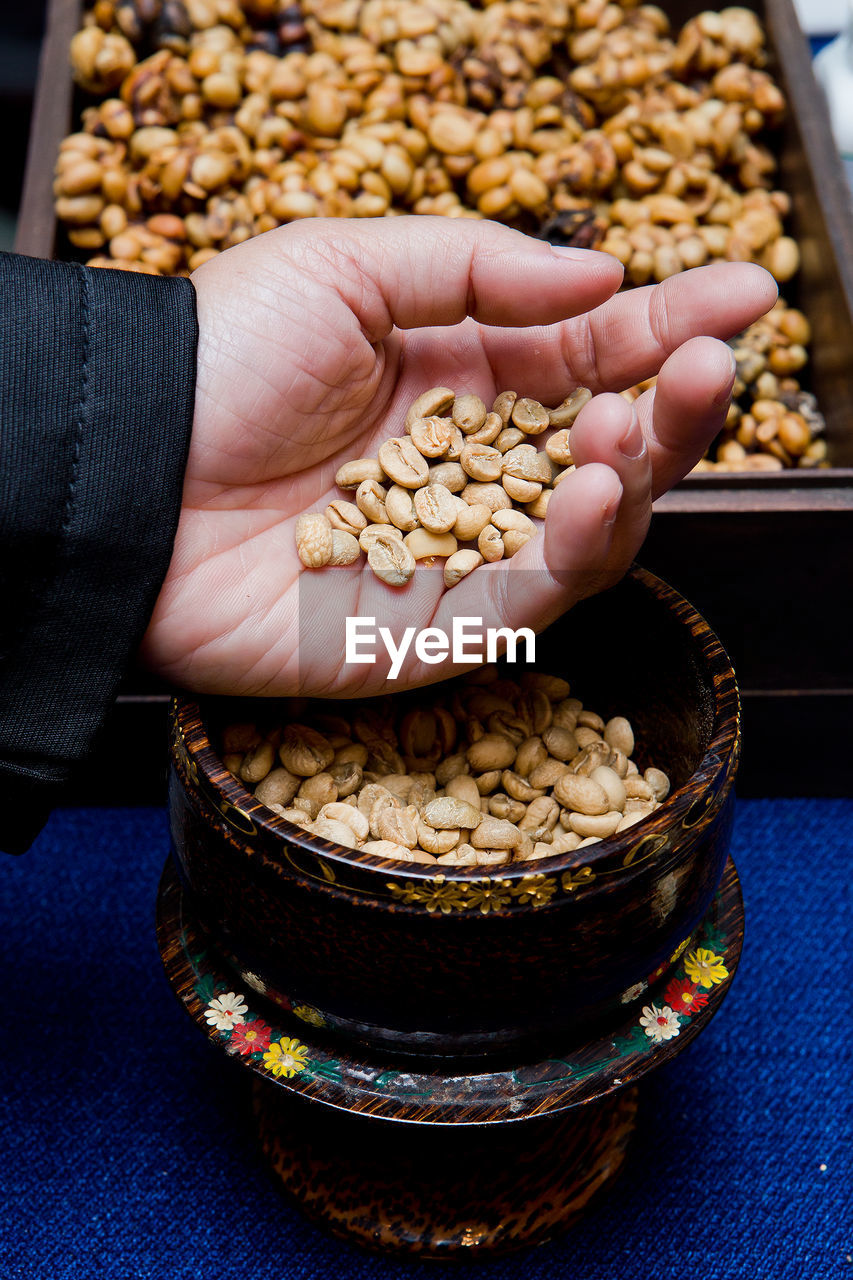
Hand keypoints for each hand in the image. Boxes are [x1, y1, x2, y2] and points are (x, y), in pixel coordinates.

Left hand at [139, 216, 776, 696]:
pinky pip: (530, 599)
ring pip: (589, 528)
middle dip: (675, 407)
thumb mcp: (343, 268)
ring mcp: (457, 551)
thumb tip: (602, 279)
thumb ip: (475, 269)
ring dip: (633, 477)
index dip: (668, 326)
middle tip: (710, 367)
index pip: (587, 354)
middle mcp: (471, 467)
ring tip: (630, 426)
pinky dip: (572, 550)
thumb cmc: (218, 363)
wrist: (126, 478)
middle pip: (608, 444)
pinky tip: (588, 489)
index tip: (745, 295)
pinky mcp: (435, 627)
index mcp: (457, 377)